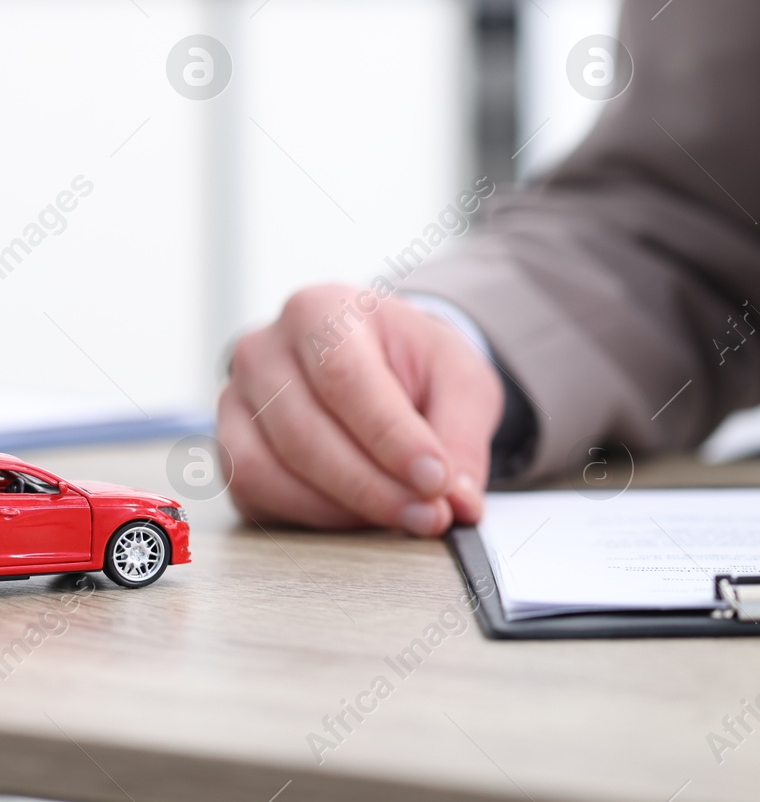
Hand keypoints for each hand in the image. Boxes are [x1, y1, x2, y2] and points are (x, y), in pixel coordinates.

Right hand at [219, 284, 501, 534]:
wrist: (381, 361)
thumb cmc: (413, 362)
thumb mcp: (459, 379)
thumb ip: (461, 436)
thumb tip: (458, 503)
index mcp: (320, 310)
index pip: (345, 379)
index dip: (391, 439)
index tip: (436, 482)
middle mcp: (264, 351)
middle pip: (304, 433)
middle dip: (374, 488)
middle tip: (431, 516)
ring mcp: (236, 401)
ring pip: (268, 471)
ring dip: (342, 510)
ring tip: (403, 518)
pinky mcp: (230, 449)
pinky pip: (255, 495)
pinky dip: (312, 518)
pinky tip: (362, 518)